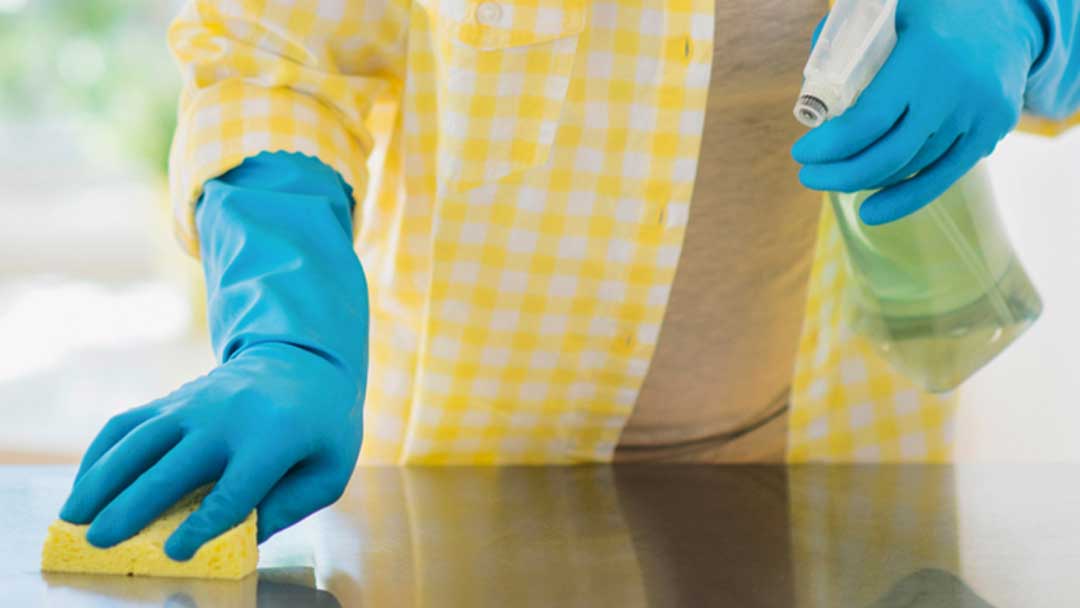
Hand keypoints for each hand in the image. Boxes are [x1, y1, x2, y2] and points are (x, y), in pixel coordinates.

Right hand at [59, 151, 367, 559]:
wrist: (304, 361)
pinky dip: (99, 454)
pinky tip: (85, 486)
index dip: (202, 523)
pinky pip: (127, 424)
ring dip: (101, 480)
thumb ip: (289, 506)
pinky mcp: (173, 400)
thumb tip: (240, 539)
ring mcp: (194, 404)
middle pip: (173, 467)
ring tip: (73, 518)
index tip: (175, 551)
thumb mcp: (328, 469)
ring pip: (137, 442)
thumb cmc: (321, 427)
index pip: (234, 490)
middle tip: (100, 542)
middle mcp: (228, 418)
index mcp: (274, 438)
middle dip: (134, 506)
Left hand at [792, 0, 1045, 223]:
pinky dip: (904, 199)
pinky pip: (942, 177)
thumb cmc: (935, 12)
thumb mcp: (890, 10)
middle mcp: (953, 92)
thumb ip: (845, 40)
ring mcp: (976, 116)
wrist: (1009, 16)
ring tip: (834, 178)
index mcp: (922, 57)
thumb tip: (810, 88)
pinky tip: (871, 213)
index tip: (802, 153)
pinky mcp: (992, 133)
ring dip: (865, 181)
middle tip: (808, 175)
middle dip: (838, 174)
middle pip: (887, 156)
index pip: (866, 121)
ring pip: (910, 168)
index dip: (828, 147)